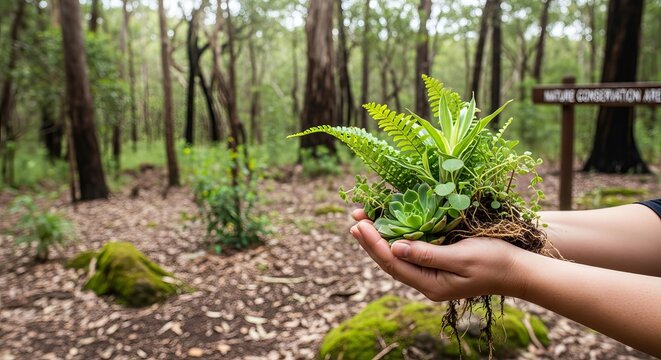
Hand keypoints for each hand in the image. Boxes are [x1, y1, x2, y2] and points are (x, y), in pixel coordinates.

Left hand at [350, 209, 528, 300]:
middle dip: (370, 241)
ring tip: (362, 223)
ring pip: (397, 258)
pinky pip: (409, 254)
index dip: (374, 242)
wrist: (518, 271)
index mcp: (430, 284)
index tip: (360, 223)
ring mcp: (431, 276)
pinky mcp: (437, 266)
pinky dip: (395, 240)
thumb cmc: (494, 261)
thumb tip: (395, 247)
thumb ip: (427, 253)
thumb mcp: (461, 256)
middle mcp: (426, 283)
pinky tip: (387, 229)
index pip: (393, 262)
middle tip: (354, 219)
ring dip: (379, 240)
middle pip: (389, 262)